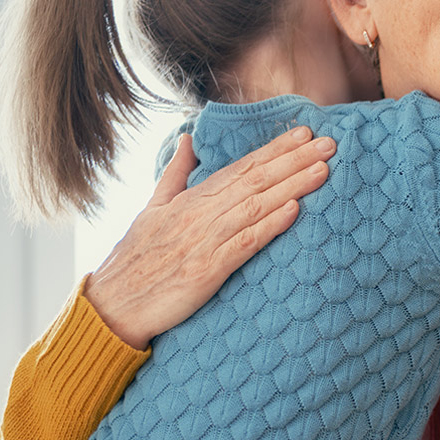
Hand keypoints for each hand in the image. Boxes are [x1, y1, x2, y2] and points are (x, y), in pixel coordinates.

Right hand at [85, 127, 333, 349]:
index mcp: (189, 200)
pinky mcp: (205, 271)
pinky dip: (270, 226)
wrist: (110, 307)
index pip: (240, 167)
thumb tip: (190, 139)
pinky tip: (295, 211)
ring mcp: (202, 242)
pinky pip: (243, 244)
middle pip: (254, 180)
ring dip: (292, 186)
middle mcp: (198, 216)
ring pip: (255, 206)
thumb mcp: (151, 209)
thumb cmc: (133, 261)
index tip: (305, 133)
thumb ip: (175, 175)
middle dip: (294, 160)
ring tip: (322, 169)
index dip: (274, 150)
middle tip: (329, 143)